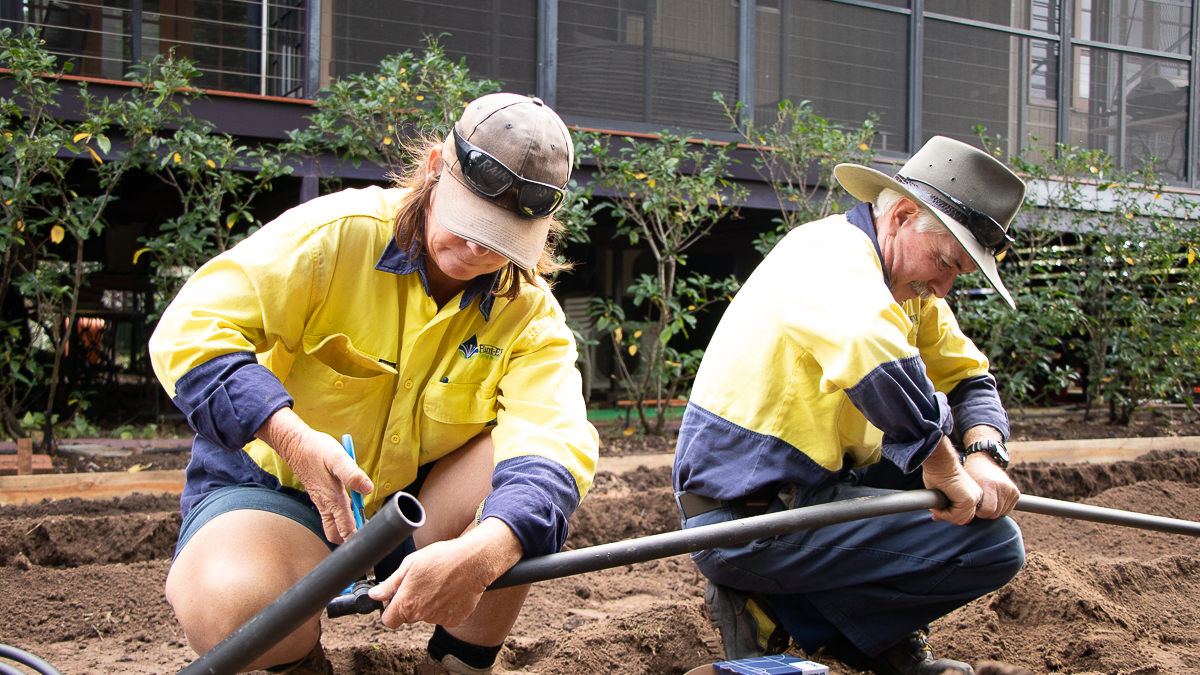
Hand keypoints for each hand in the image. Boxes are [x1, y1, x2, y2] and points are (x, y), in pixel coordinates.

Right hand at [256, 408, 372, 543]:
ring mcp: (320, 501)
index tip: (369, 542)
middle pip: (335, 535)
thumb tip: (368, 489)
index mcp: (333, 499)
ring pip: (331, 526)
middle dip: (348, 540)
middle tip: (365, 534)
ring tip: (360, 524)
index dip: (357, 540)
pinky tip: (349, 508)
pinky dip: (340, 518)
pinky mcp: (319, 496)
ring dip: (344, 529)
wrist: (295, 444)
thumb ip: (353, 475)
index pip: (345, 530)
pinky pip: (329, 515)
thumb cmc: (317, 450)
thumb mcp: (338, 458)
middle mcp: (326, 504)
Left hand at [368, 518, 521, 627]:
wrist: (473, 561)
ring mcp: (438, 619)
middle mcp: (421, 615)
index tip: (396, 600)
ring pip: (427, 616)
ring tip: (439, 583)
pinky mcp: (454, 619)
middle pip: (408, 617)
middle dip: (411, 604)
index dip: (390, 610)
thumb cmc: (441, 558)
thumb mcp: (410, 564)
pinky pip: (443, 616)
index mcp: (406, 603)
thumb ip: (390, 584)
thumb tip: (374, 595)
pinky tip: (450, 590)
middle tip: (422, 584)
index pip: (389, 620)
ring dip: (429, 604)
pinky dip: (445, 607)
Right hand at [921, 438, 982, 524]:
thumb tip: (937, 518)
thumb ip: (944, 506)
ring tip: (935, 504)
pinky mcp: (967, 500)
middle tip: (936, 507)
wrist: (939, 462)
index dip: (950, 514)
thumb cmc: (938, 472)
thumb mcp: (943, 493)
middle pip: (964, 519)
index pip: (965, 515)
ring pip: (959, 519)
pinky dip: (943, 513)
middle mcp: (976, 496)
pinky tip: (937, 504)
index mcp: (972, 494)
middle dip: (948, 516)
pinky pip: (955, 516)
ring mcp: (973, 498)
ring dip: (944, 514)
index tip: (938, 508)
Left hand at [963, 453, 1019, 518]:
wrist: (984, 462)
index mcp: (990, 484)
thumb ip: (962, 499)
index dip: (979, 513)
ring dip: (993, 512)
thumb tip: (947, 517)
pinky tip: (993, 501)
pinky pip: (1007, 510)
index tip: (974, 508)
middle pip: (995, 513)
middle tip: (979, 506)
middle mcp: (1003, 486)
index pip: (988, 510)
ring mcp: (1011, 490)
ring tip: (985, 502)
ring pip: (1002, 513)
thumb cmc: (972, 475)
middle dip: (986, 513)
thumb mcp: (967, 485)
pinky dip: (1000, 509)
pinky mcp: (1016, 493)